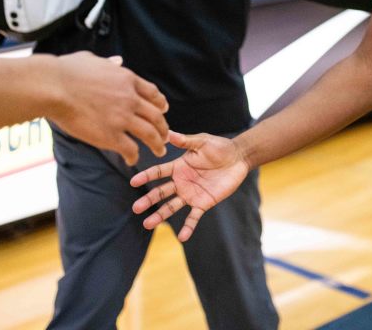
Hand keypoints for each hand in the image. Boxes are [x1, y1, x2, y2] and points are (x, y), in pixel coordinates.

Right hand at [50, 53, 168, 163]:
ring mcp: (122, 118)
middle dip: (163, 127)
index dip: (160, 103)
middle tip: (165, 135)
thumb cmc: (66, 71)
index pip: (152, 93)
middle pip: (156, 115)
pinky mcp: (110, 135)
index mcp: (127, 79)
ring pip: (150, 134)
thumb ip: (109, 63)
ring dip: (157, 143)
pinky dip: (134, 155)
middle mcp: (130, 99)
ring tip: (160, 150)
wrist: (53, 87)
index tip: (163, 110)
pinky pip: (130, 149)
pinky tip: (132, 159)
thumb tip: (118, 61)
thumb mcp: (93, 60)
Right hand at [130, 131, 249, 241]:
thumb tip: (168, 133)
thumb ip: (186, 140)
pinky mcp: (204, 203)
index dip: (146, 176)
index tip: (133, 181)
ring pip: (172, 206)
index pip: (158, 172)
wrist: (238, 158)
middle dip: (148, 200)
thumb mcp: (202, 141)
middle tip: (135, 208)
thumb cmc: (219, 147)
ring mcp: (191, 194)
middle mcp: (182, 182)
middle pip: (161, 192)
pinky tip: (182, 237)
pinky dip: (188, 227)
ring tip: (147, 224)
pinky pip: (194, 217)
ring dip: (160, 215)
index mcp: (179, 166)